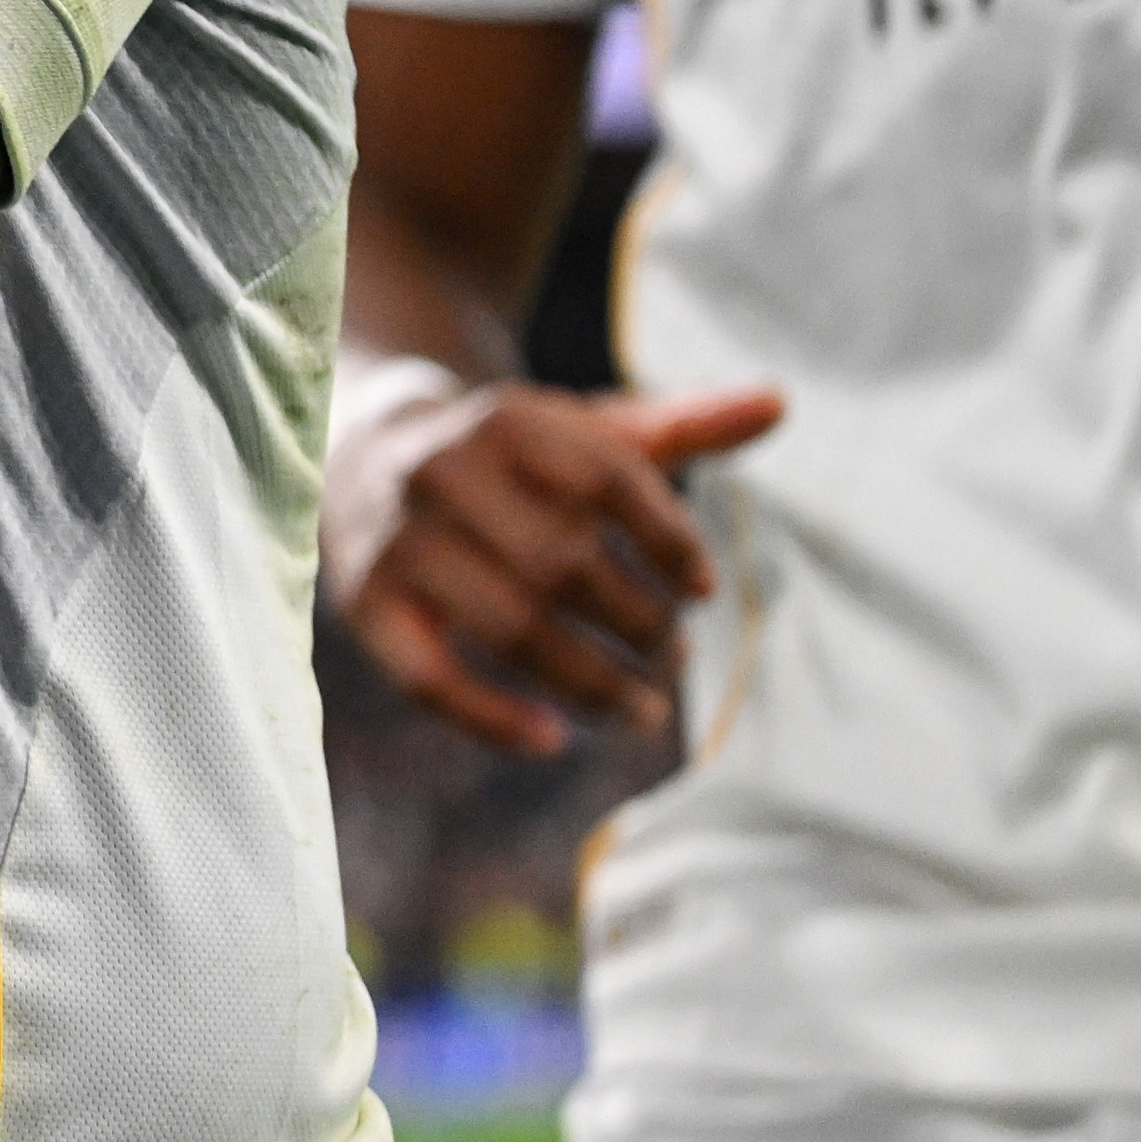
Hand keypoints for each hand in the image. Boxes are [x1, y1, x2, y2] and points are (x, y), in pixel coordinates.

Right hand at [335, 376, 784, 754]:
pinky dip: (491, 718)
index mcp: (507, 420)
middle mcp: (445, 473)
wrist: (361, 450)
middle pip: (564, 564)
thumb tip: (779, 402)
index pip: (608, 480)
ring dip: (591, 683)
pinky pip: (427, 676)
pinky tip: (551, 738)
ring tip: (643, 710)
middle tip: (677, 659)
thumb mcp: (583, 430)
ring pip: (510, 627)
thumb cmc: (510, 456)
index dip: (670, 541)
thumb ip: (680, 424)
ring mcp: (398, 540)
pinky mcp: (365, 601)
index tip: (705, 590)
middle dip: (639, 624)